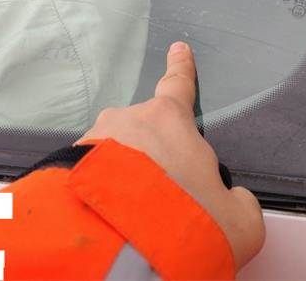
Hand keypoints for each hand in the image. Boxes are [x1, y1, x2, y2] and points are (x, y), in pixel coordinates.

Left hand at [76, 41, 264, 268]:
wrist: (121, 254)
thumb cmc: (181, 224)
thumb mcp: (239, 221)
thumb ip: (240, 202)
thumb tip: (235, 202)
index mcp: (170, 122)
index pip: (179, 85)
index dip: (182, 68)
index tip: (178, 51)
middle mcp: (127, 123)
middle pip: (146, 134)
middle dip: (154, 161)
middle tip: (164, 197)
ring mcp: (92, 143)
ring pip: (115, 156)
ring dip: (126, 179)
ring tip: (138, 215)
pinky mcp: (65, 168)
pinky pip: (90, 175)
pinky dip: (102, 193)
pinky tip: (113, 219)